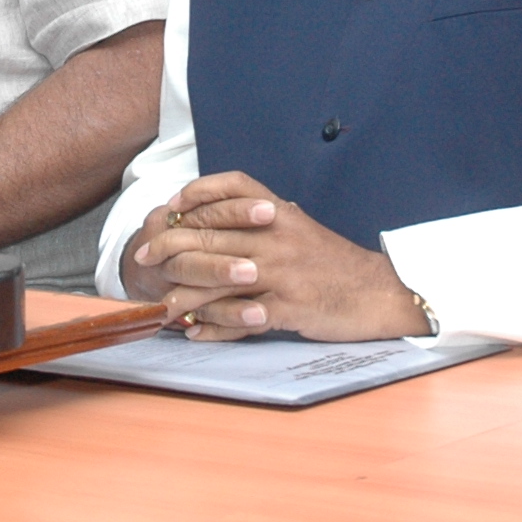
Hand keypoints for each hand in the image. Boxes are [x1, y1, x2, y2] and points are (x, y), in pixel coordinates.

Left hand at [121, 171, 430, 341]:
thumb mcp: (301, 229)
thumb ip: (266, 222)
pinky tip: (195, 332)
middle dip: (169, 246)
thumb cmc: (334, 264)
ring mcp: (280, 272)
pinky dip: (213, 327)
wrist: (378, 293)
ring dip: (183, 293)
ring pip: (216, 278)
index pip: (230, 189)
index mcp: (280, 213)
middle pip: (210, 232)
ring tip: (160, 305)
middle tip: (143, 258)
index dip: (194, 195)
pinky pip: (239, 317)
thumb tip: (230, 216)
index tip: (169, 209)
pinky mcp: (287, 307)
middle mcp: (277, 236)